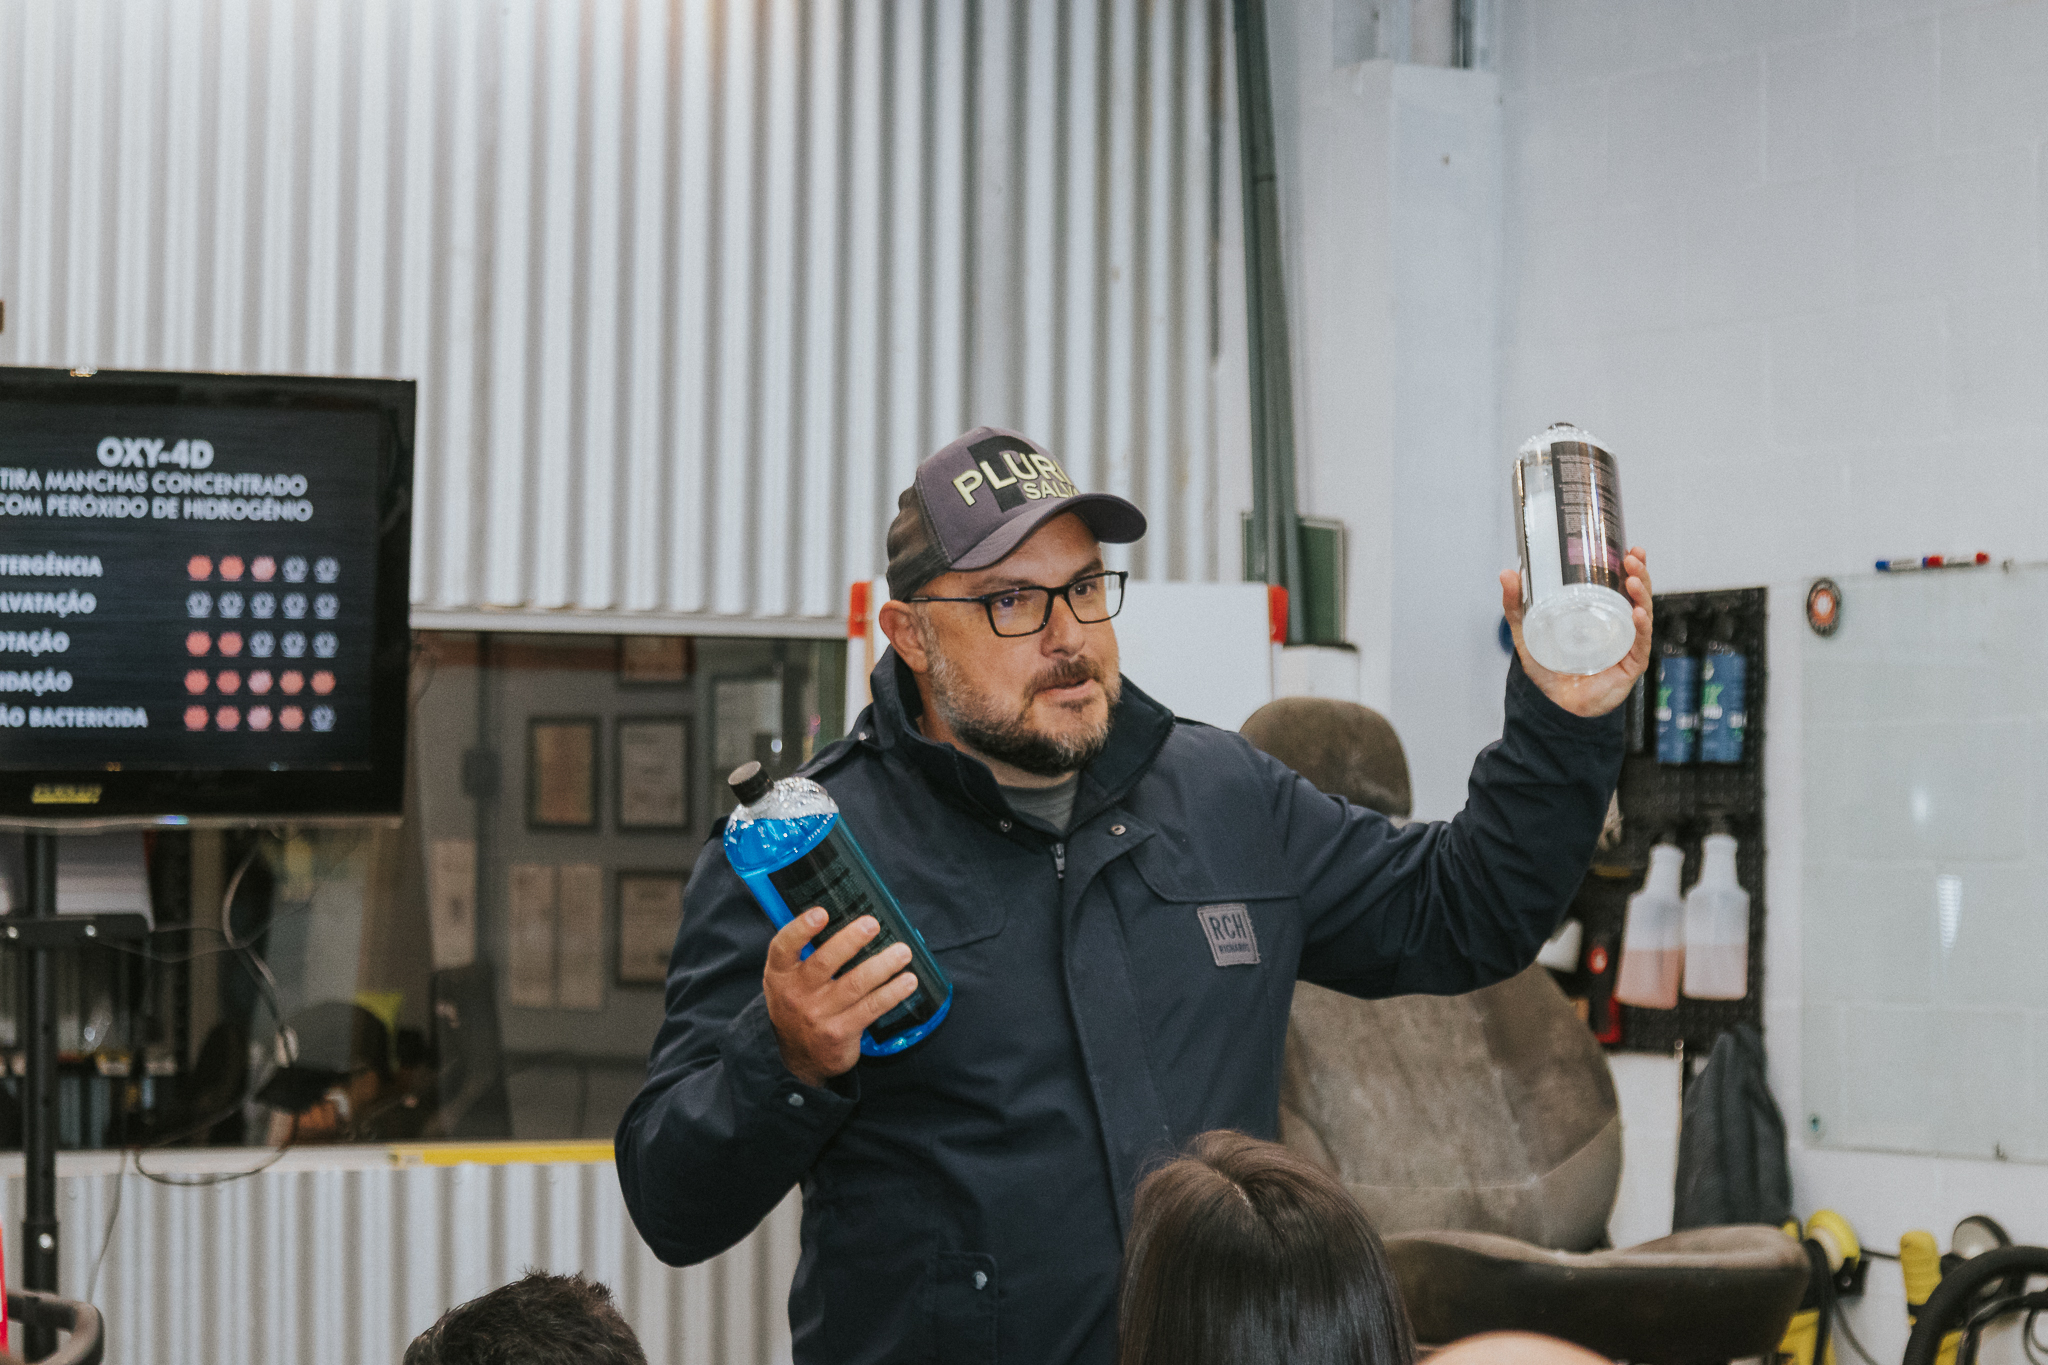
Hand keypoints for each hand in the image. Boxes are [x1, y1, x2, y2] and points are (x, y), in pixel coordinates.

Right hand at [763, 909, 919, 1087]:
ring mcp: (818, 1015)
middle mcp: (796, 994)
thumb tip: (846, 918)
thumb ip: (805, 953)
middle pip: (825, 962)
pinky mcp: (840, 1033)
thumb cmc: (800, 1005)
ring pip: (855, 984)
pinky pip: (871, 1008)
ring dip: (883, 965)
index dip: (801, 928)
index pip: (784, 947)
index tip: (821, 913)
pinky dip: (892, 993)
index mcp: (780, 974)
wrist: (801, 1058)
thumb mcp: (789, 981)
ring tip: (903, 952)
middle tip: (872, 924)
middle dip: (851, 940)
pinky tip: (907, 981)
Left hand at [1498, 547, 1653, 717]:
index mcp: (1600, 612)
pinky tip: (1638, 614)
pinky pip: (1640, 643)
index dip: (1629, 566)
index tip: (1628, 549)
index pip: (1620, 584)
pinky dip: (1642, 627)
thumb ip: (1517, 605)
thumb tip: (1507, 573)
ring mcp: (1626, 644)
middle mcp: (1618, 625)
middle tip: (1632, 557)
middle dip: (1639, 573)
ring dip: (1642, 594)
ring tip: (1634, 580)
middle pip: (1637, 594)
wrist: (1553, 703)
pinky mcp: (1630, 664)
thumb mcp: (1528, 631)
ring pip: (1643, 613)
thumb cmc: (1548, 666)